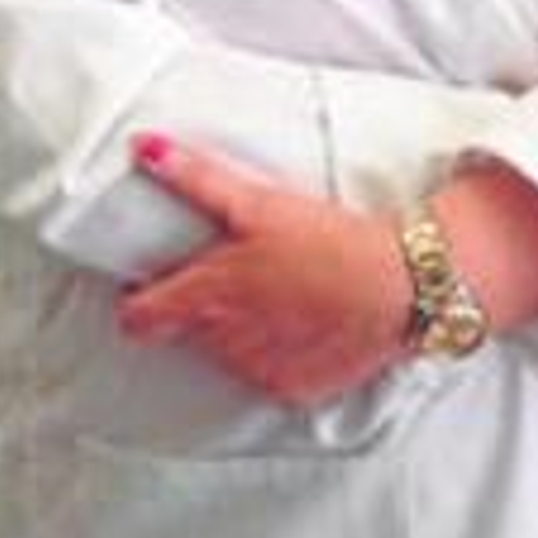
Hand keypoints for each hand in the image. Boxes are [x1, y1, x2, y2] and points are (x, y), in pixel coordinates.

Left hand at [116, 136, 411, 406]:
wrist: (399, 287)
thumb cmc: (328, 241)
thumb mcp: (255, 200)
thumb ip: (193, 176)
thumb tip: (144, 147)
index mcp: (207, 296)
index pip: (138, 320)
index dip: (138, 301)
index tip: (149, 284)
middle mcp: (225, 343)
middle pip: (183, 333)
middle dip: (195, 308)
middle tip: (228, 277)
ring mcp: (259, 371)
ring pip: (224, 356)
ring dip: (235, 331)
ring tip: (271, 294)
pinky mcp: (293, 390)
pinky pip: (265, 374)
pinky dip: (274, 353)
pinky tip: (297, 323)